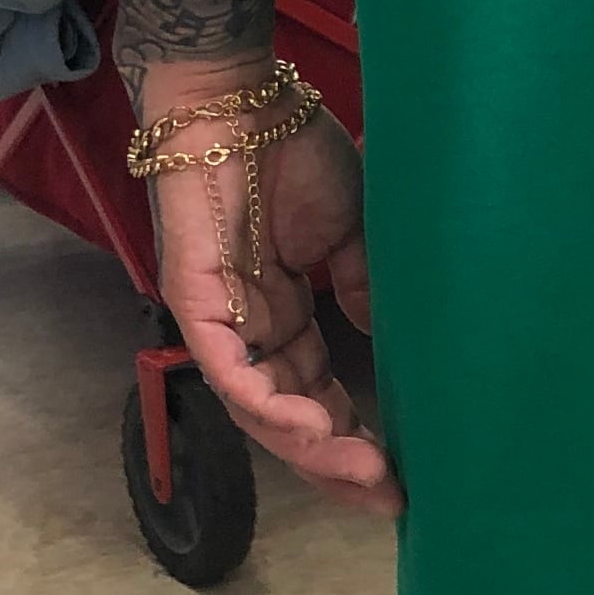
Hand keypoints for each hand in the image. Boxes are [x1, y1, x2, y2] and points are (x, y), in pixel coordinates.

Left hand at [147, 95, 399, 517]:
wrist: (244, 100)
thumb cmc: (294, 151)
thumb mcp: (353, 230)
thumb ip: (363, 288)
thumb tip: (386, 341)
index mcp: (284, 312)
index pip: (313, 391)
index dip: (352, 434)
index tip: (400, 472)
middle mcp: (248, 327)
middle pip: (285, 414)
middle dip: (334, 461)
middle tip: (386, 494)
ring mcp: (218, 319)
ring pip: (256, 405)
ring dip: (307, 444)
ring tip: (360, 469)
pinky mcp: (193, 301)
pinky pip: (225, 370)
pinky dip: (266, 404)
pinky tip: (310, 428)